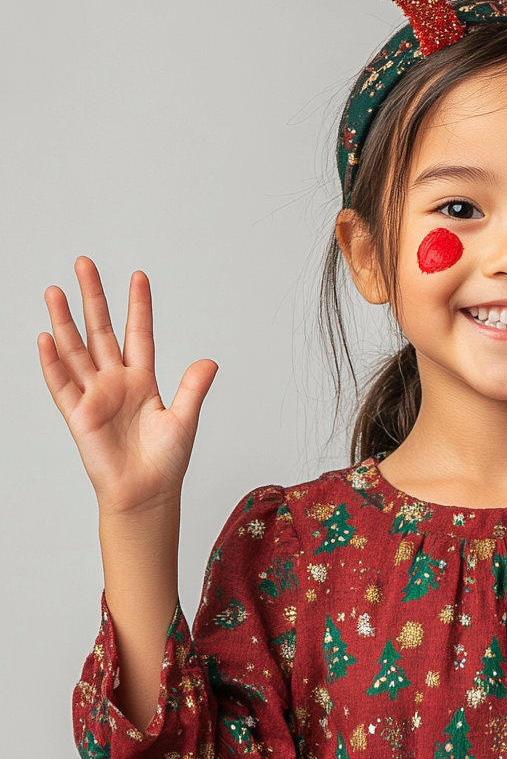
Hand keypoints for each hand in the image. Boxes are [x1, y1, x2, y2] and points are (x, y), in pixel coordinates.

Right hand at [38, 257, 216, 514]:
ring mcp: (94, 396)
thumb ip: (193, 388)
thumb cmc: (166, 461)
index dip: (138, 305)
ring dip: (64, 321)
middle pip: (100, 330)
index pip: (139, 332)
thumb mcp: (185, 419)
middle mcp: (116, 382)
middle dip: (92, 297)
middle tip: (84, 264)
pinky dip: (52, 362)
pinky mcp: (78, 415)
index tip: (138, 275)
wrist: (146, 494)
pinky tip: (44, 337)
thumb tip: (210, 361)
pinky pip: (61, 384)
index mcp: (143, 379)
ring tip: (54, 291)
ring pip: (75, 350)